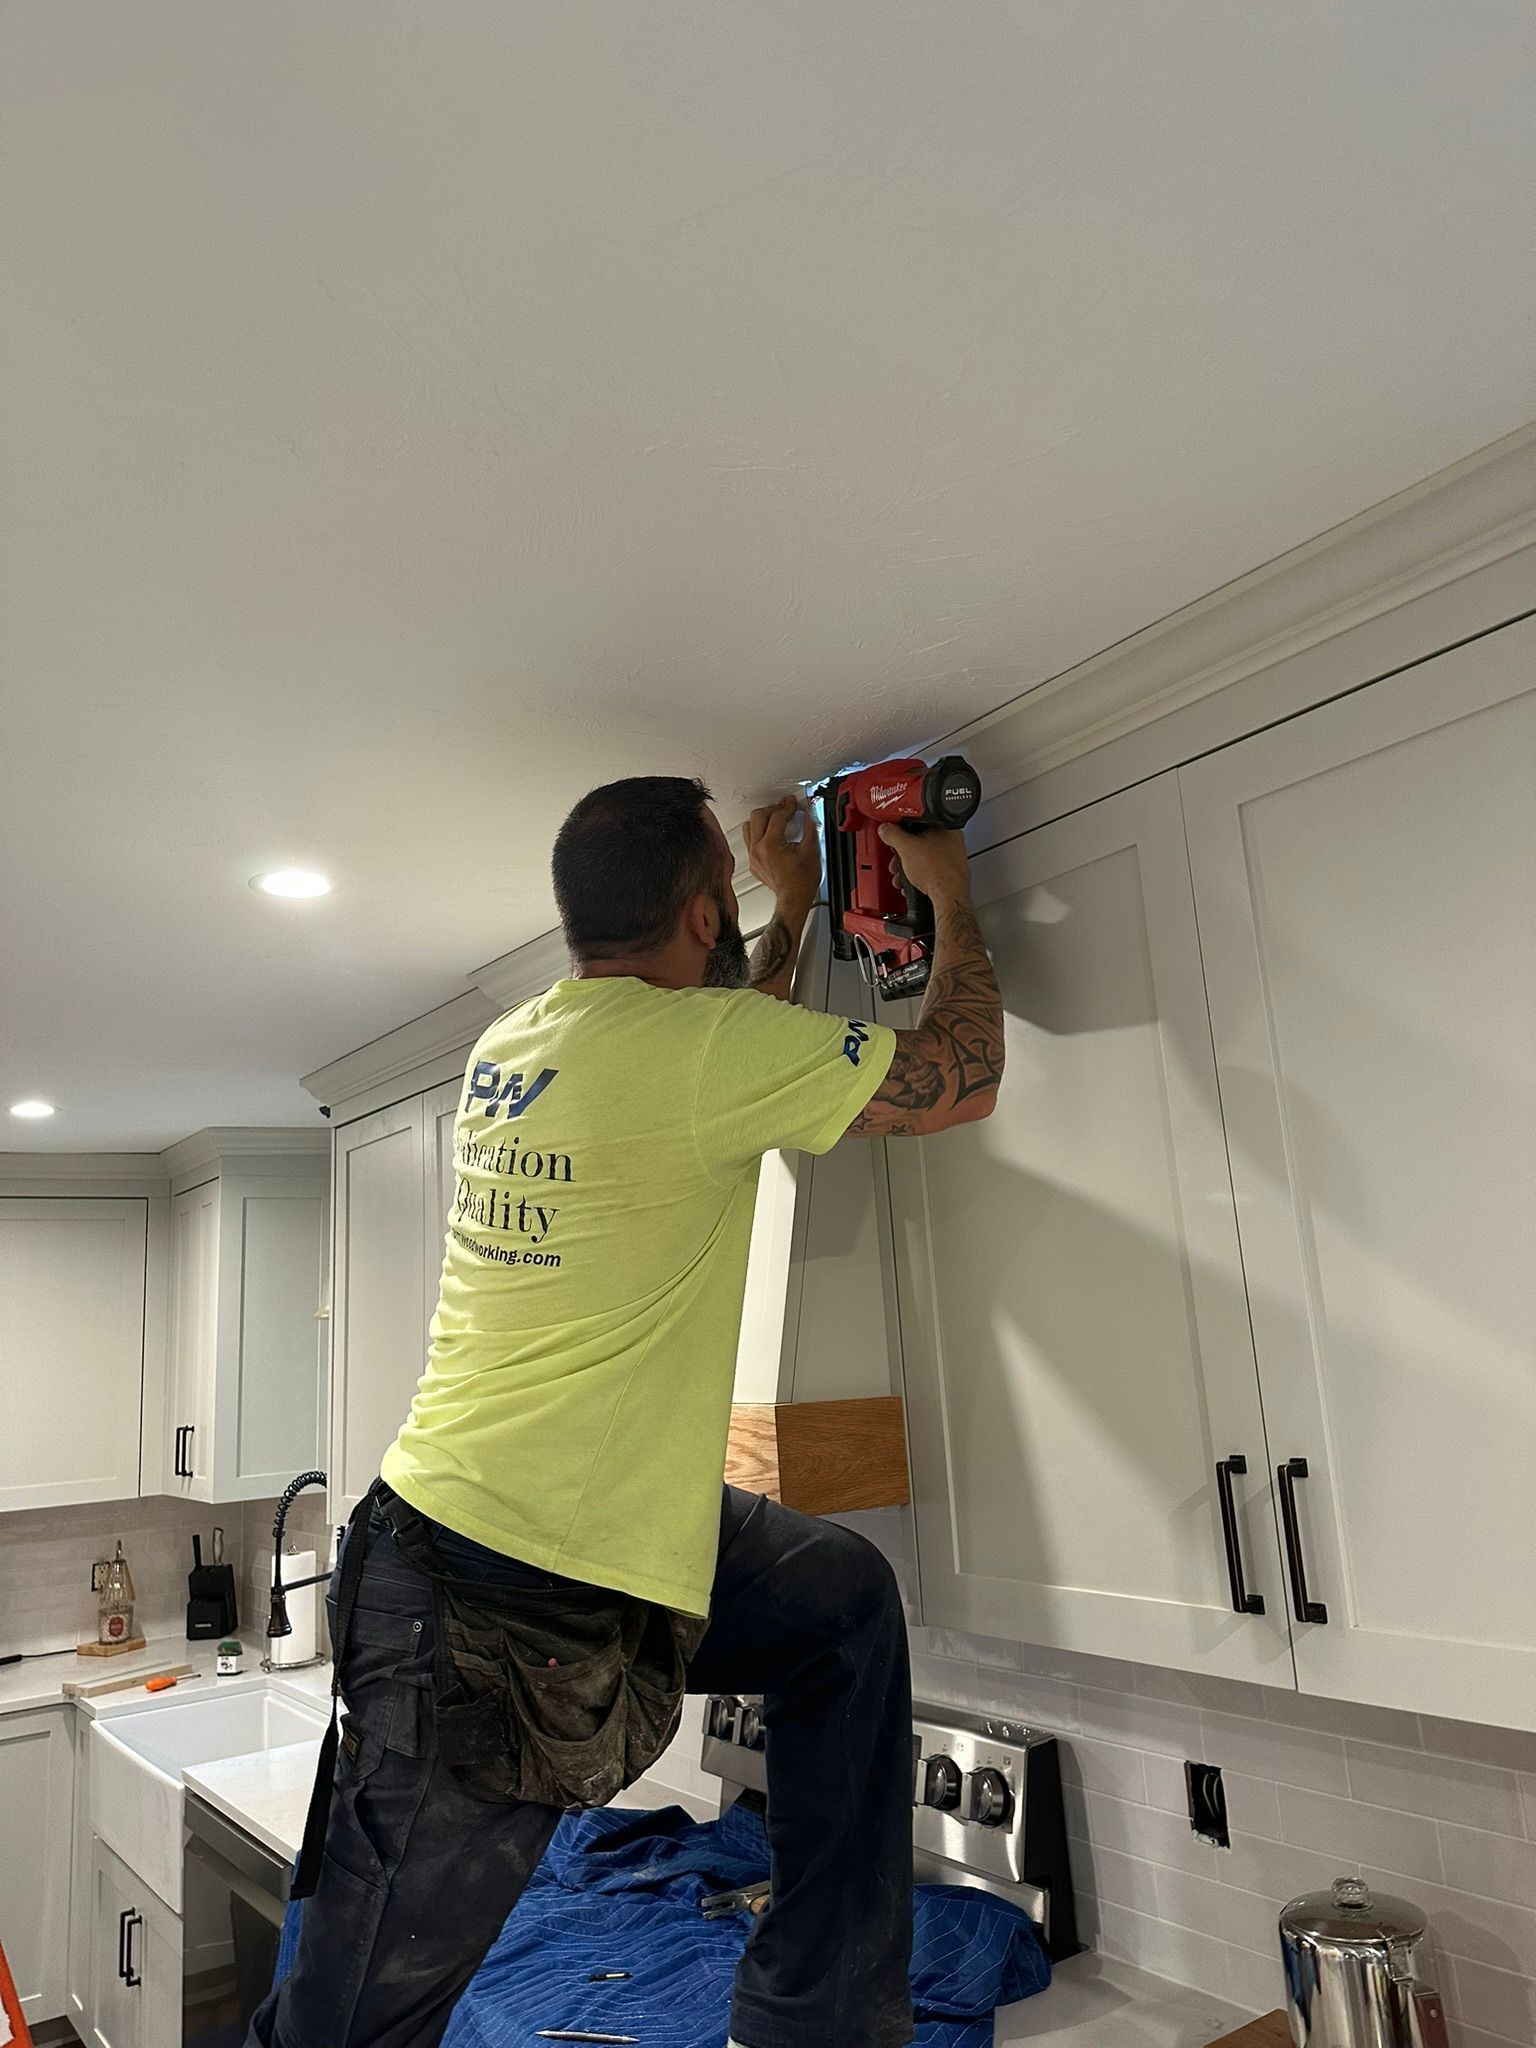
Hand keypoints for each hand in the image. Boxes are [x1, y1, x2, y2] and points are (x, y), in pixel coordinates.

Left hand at [746, 795, 820, 911]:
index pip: (777, 816)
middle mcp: (757, 850)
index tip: (793, 803)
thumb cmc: (802, 882)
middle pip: (758, 816)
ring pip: (749, 827)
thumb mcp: (811, 849)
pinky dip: (759, 834)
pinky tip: (771, 835)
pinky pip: (750, 842)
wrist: (794, 899)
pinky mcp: (753, 863)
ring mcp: (753, 857)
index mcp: (771, 845)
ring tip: (776, 820)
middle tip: (785, 809)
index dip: (787, 806)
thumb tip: (810, 811)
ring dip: (762, 820)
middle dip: (773, 809)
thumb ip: (811, 826)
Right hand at [879, 820, 972, 905]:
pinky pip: (931, 872)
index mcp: (946, 828)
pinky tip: (912, 883)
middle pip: (921, 843)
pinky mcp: (951, 875)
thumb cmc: (936, 871)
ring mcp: (954, 860)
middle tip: (897, 859)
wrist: (948, 897)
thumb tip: (886, 829)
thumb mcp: (905, 847)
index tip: (894, 836)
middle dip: (904, 854)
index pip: (919, 822)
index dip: (903, 829)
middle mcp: (953, 842)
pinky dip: (919, 876)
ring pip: (925, 859)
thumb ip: (892, 834)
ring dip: (909, 867)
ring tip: (902, 875)